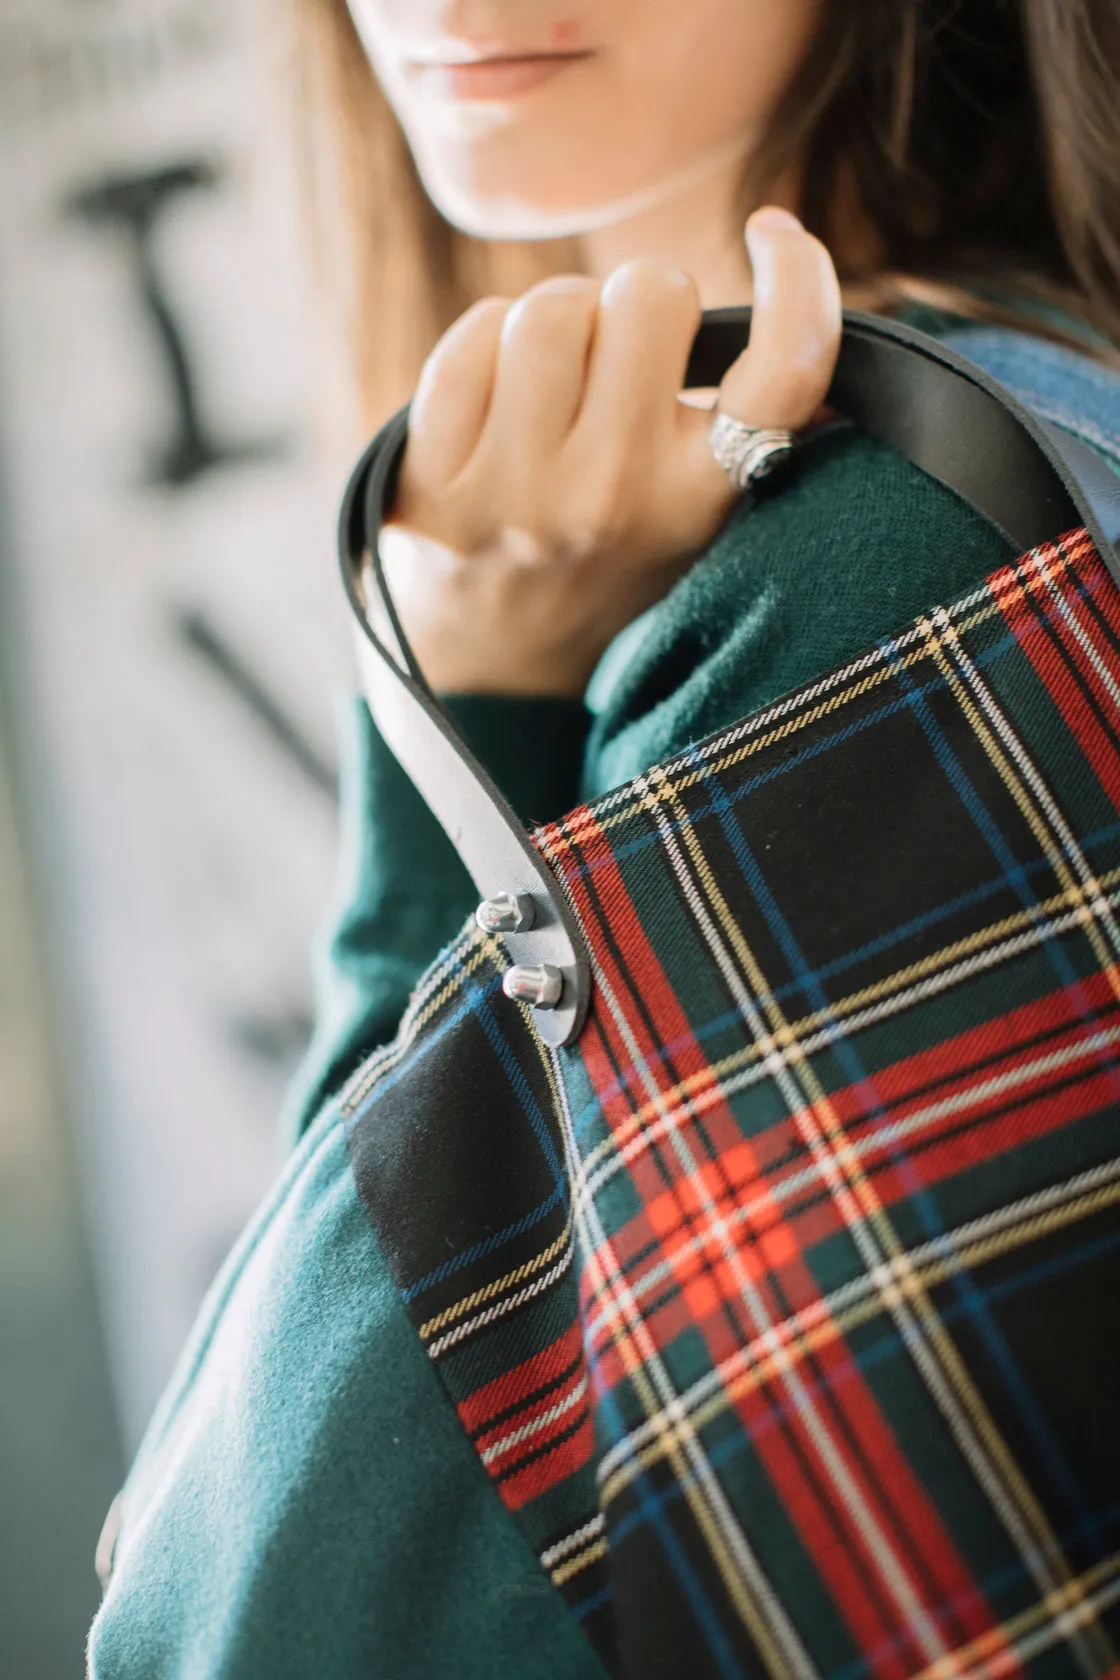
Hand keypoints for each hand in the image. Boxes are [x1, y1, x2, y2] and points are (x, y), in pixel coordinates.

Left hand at [376, 207, 841, 696]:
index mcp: (700, 504)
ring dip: (558, 322)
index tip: (775, 235)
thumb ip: (755, 435)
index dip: (802, 279)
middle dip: (640, 303)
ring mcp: (515, 494)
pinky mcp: (433, 484)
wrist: (494, 671)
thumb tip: (830, 315)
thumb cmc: (609, 560)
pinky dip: (487, 347)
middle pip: (650, 293)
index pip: (788, 368)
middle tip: (621, 360)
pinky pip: (473, 338)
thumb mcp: (700, 518)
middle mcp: (613, 499)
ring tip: (556, 386)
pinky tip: (496, 400)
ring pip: (553, 307)